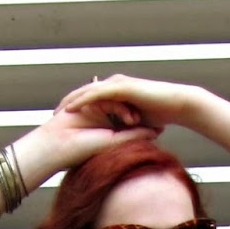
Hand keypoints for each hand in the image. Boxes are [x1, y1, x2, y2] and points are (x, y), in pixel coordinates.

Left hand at [56, 75, 202, 136]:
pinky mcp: (121, 87)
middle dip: (68, 104)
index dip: (76, 109)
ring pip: (87, 92)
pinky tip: (70, 109)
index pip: (91, 99)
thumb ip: (126, 129)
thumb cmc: (162, 116)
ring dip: (70, 101)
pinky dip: (82, 100)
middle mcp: (114, 85)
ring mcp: (117, 84)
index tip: (62, 122)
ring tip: (56, 112)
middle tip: (52, 116)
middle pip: (85, 93)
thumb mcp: (138, 125)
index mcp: (117, 93)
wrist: (177, 106)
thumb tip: (120, 144)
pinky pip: (96, 94)